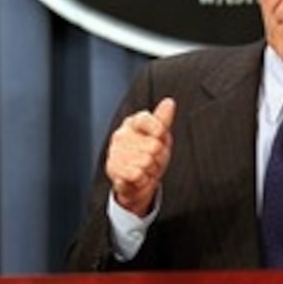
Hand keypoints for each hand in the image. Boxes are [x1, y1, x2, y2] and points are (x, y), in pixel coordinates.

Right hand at [105, 97, 175, 216]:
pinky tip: (137, 178)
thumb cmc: (149, 155)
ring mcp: (115, 152)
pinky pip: (137, 176)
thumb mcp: (160, 137)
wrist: (137, 182)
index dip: (158, 131)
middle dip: (158, 158)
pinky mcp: (112, 170)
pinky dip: (142, 181)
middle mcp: (121, 135)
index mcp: (132, 123)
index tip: (159, 137)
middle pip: (154, 146)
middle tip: (153, 159)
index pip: (146, 119)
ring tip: (145, 169)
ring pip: (146, 163)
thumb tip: (169, 101)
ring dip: (150, 170)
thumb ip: (163, 119)